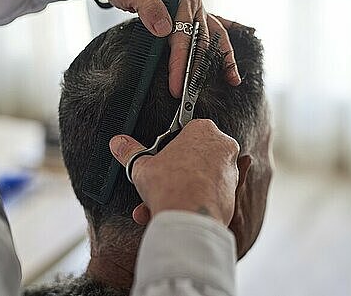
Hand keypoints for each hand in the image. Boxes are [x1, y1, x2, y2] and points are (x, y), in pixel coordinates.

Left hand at [81, 0, 240, 96]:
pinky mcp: (188, 16)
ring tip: (233, 79)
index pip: (184, 36)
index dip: (181, 62)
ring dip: (223, 59)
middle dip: (198, 69)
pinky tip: (231, 58)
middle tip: (192, 94)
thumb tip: (165, 30)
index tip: (177, 84)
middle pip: (202, 41)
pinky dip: (222, 45)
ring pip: (213, 38)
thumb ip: (148, 8)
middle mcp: (193, 3)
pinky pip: (211, 31)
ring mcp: (193, 10)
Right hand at [109, 119, 239, 225]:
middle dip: (175, 171)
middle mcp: (224, 146)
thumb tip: (118, 143)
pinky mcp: (233, 193)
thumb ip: (130, 152)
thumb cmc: (170, 187)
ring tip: (157, 203)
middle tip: (159, 181)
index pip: (186, 129)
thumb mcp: (141, 167)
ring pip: (201, 176)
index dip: (170, 144)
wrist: (190, 221)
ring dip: (180, 189)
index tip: (162, 155)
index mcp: (204, 130)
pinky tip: (172, 211)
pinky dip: (192, 200)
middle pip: (194, 155)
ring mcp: (231, 170)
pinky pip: (208, 193)